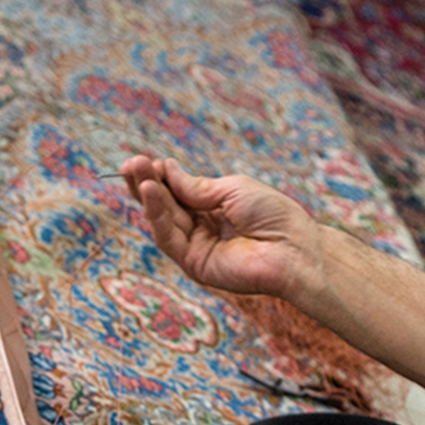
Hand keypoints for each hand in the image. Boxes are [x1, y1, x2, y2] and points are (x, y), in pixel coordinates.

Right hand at [119, 156, 325, 301]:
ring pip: (163, 220)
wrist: (294, 248)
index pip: (179, 191)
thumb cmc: (273, 215)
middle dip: (147, 183)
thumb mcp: (231, 189)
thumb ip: (196, 187)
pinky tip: (150, 191)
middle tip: (130, 163)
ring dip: (147, 196)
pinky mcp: (194, 265)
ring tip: (136, 172)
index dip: (161, 176)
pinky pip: (168, 237)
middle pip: (166, 205)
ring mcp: (197, 247)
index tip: (145, 159)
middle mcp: (203, 228)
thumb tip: (166, 170)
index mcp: (215, 208)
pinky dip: (156, 214)